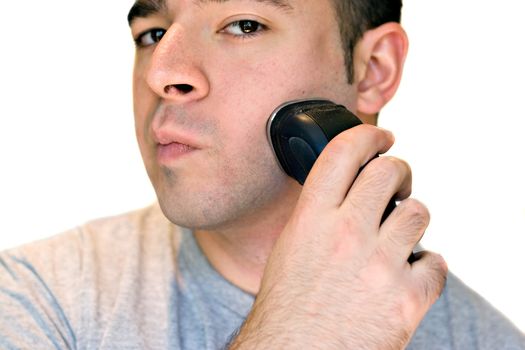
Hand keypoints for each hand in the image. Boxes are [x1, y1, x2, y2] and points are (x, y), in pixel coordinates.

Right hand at [229, 125, 446, 348]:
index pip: (343, 154)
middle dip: (398, 171)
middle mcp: (347, 235)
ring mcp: (380, 265)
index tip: (381, 135)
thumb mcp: (291, 248)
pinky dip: (425, 265)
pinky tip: (407, 273)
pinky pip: (435, 261)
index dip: (368, 134)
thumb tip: (348, 190)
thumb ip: (319, 214)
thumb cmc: (288, 308)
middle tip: (397, 182)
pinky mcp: (407, 297)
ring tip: (398, 236)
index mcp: (312, 220)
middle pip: (389, 172)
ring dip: (411, 220)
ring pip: (418, 213)